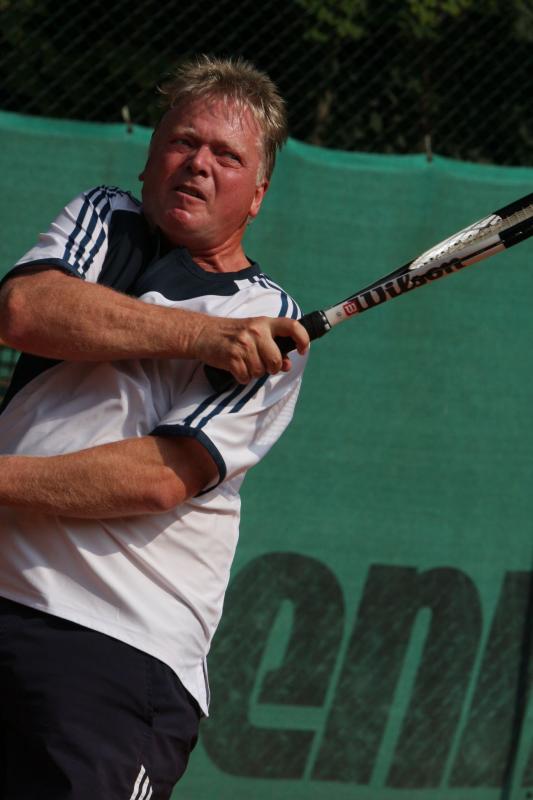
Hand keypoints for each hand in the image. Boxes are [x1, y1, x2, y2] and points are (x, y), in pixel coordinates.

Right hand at [194, 315, 308, 383]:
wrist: (202, 333)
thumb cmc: (232, 334)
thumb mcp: (254, 334)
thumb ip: (273, 346)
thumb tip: (287, 365)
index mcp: (265, 323)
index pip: (292, 326)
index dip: (303, 339)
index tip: (302, 350)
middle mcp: (256, 331)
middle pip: (276, 360)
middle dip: (272, 368)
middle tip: (262, 364)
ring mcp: (243, 344)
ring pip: (260, 371)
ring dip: (254, 372)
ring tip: (244, 362)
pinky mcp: (232, 357)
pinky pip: (246, 377)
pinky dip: (242, 377)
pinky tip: (236, 368)